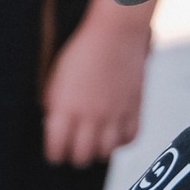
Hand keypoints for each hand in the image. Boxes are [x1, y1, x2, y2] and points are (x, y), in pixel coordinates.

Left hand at [41, 11, 150, 165]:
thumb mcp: (56, 81)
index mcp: (65, 108)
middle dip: (75, 157)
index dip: (55, 154)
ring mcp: (115, 112)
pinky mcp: (134, 106)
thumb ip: (55, 107)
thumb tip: (55, 128)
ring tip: (95, 145)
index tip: (55, 152)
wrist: (115, 32)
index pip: (57, 148)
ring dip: (99, 151)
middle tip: (74, 151)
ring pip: (107, 151)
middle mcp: (91, 115)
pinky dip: (122, 142)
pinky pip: (131, 137)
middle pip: (82, 155)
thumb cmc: (80, 53)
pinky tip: (115, 135)